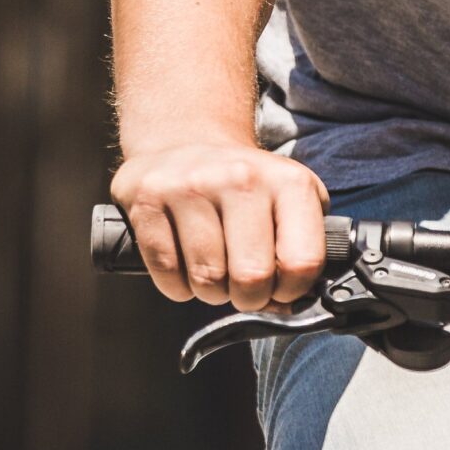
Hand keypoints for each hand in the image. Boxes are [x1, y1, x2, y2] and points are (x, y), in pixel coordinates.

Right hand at [111, 140, 330, 310]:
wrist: (187, 142)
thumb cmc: (245, 190)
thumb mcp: (291, 205)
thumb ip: (301, 254)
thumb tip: (286, 308)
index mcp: (289, 181)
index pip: (301, 263)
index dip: (290, 291)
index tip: (280, 287)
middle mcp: (241, 177)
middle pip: (251, 278)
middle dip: (248, 298)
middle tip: (242, 286)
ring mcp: (190, 185)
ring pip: (207, 280)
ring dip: (211, 292)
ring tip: (213, 269)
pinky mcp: (148, 198)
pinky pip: (167, 273)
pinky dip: (177, 285)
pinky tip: (185, 264)